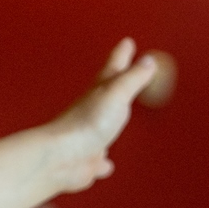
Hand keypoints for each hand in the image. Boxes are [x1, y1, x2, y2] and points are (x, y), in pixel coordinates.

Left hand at [46, 39, 159, 193]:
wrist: (61, 158)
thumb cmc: (85, 124)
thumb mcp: (116, 94)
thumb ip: (132, 79)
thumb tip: (147, 60)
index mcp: (99, 93)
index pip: (113, 68)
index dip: (121, 55)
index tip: (127, 43)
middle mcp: (92, 113)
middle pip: (108, 94)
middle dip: (117, 83)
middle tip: (123, 72)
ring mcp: (89, 137)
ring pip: (102, 126)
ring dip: (111, 120)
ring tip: (117, 116)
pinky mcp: (87, 160)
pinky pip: (98, 160)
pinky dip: (103, 162)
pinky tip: (104, 164)